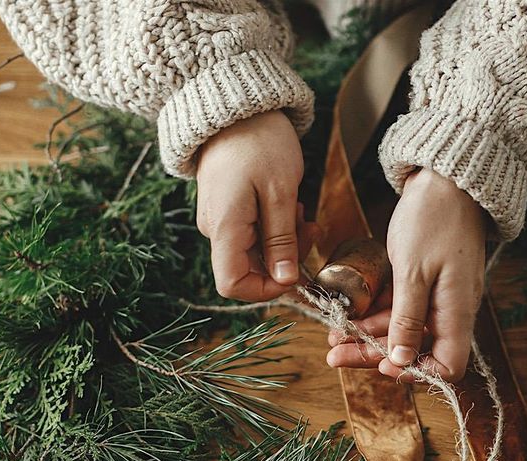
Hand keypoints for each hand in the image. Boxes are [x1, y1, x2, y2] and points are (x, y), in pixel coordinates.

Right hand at [196, 110, 314, 300]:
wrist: (238, 105)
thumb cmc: (260, 142)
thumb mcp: (281, 193)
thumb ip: (282, 240)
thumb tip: (286, 280)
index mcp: (223, 228)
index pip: (232, 284)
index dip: (266, 289)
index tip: (296, 272)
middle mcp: (215, 228)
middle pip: (249, 268)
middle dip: (286, 258)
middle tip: (310, 228)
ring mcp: (220, 218)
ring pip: (256, 250)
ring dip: (286, 239)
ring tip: (301, 209)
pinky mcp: (228, 207)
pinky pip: (254, 231)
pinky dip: (277, 225)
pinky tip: (289, 203)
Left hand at [326, 169, 486, 380]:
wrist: (447, 178)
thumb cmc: (433, 219)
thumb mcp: (412, 271)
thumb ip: (406, 318)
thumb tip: (401, 361)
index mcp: (457, 311)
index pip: (448, 366)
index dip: (415, 372)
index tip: (383, 365)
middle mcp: (451, 309)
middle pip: (414, 350)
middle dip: (373, 354)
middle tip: (334, 355)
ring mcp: (438, 295)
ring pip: (401, 329)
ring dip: (367, 334)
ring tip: (331, 335)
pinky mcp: (425, 281)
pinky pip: (400, 307)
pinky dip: (374, 312)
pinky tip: (347, 313)